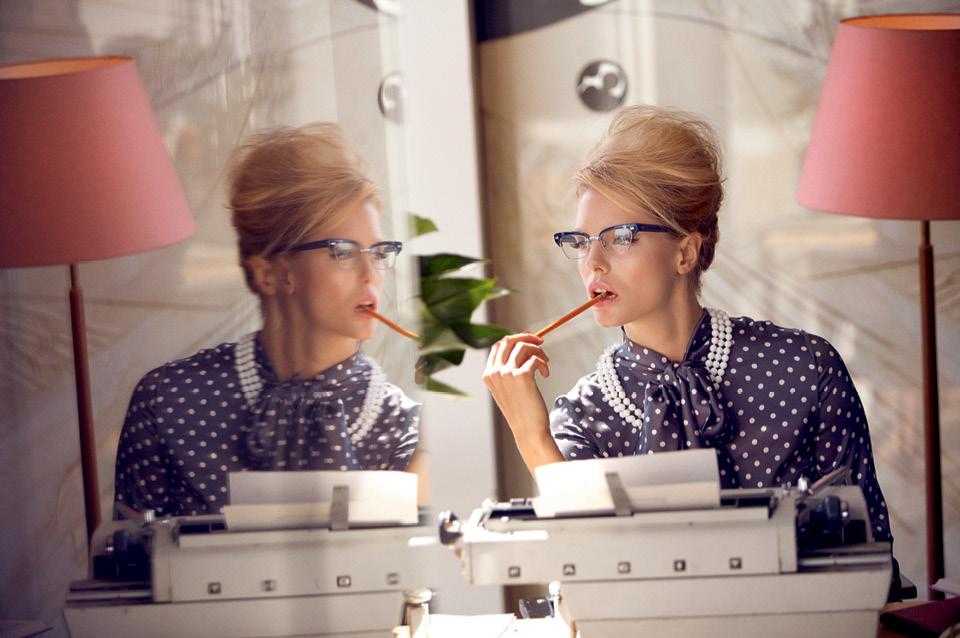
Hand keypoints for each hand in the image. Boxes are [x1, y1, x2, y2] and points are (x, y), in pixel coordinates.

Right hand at [482, 333, 562, 471]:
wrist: (529, 431)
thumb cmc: (522, 410)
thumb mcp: (509, 388)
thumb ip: (510, 368)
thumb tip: (525, 342)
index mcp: (488, 375)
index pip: (498, 345)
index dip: (515, 339)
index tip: (529, 341)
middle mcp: (494, 372)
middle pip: (509, 340)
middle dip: (527, 338)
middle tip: (541, 343)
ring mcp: (506, 373)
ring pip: (524, 346)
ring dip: (539, 352)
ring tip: (545, 365)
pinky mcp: (521, 375)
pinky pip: (535, 358)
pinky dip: (543, 363)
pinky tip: (546, 374)